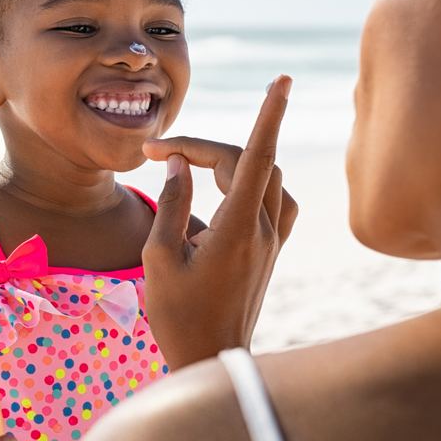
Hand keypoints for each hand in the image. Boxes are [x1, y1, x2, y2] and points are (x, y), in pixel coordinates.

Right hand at [141, 75, 296, 369]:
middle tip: (160, 154)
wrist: (212, 360)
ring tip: (193, 166)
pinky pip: (276, 200)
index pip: (257, 157)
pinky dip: (256, 181)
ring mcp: (272, 241)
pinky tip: (230, 187)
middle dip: (205, 147)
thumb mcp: (159, 259)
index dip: (269, 115)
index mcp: (235, 231)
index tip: (281, 80)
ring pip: (268, 177)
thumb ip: (171, 204)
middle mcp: (262, 231)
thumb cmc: (178, 315)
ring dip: (234, 160)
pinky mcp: (272, 250)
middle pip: (248, 163)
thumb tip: (179, 163)